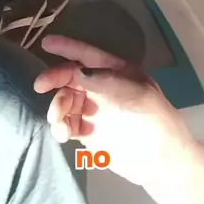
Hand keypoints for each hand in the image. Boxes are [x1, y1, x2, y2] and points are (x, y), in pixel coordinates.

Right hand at [34, 37, 195, 186]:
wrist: (162, 160)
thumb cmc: (155, 119)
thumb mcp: (134, 94)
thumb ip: (103, 82)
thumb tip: (77, 70)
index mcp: (116, 71)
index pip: (87, 55)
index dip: (67, 47)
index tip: (45, 43)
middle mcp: (102, 87)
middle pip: (71, 77)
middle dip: (55, 78)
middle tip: (40, 86)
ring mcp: (94, 110)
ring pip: (65, 101)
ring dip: (57, 107)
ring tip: (58, 121)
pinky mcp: (88, 133)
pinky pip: (66, 124)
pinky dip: (60, 126)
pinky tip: (62, 134)